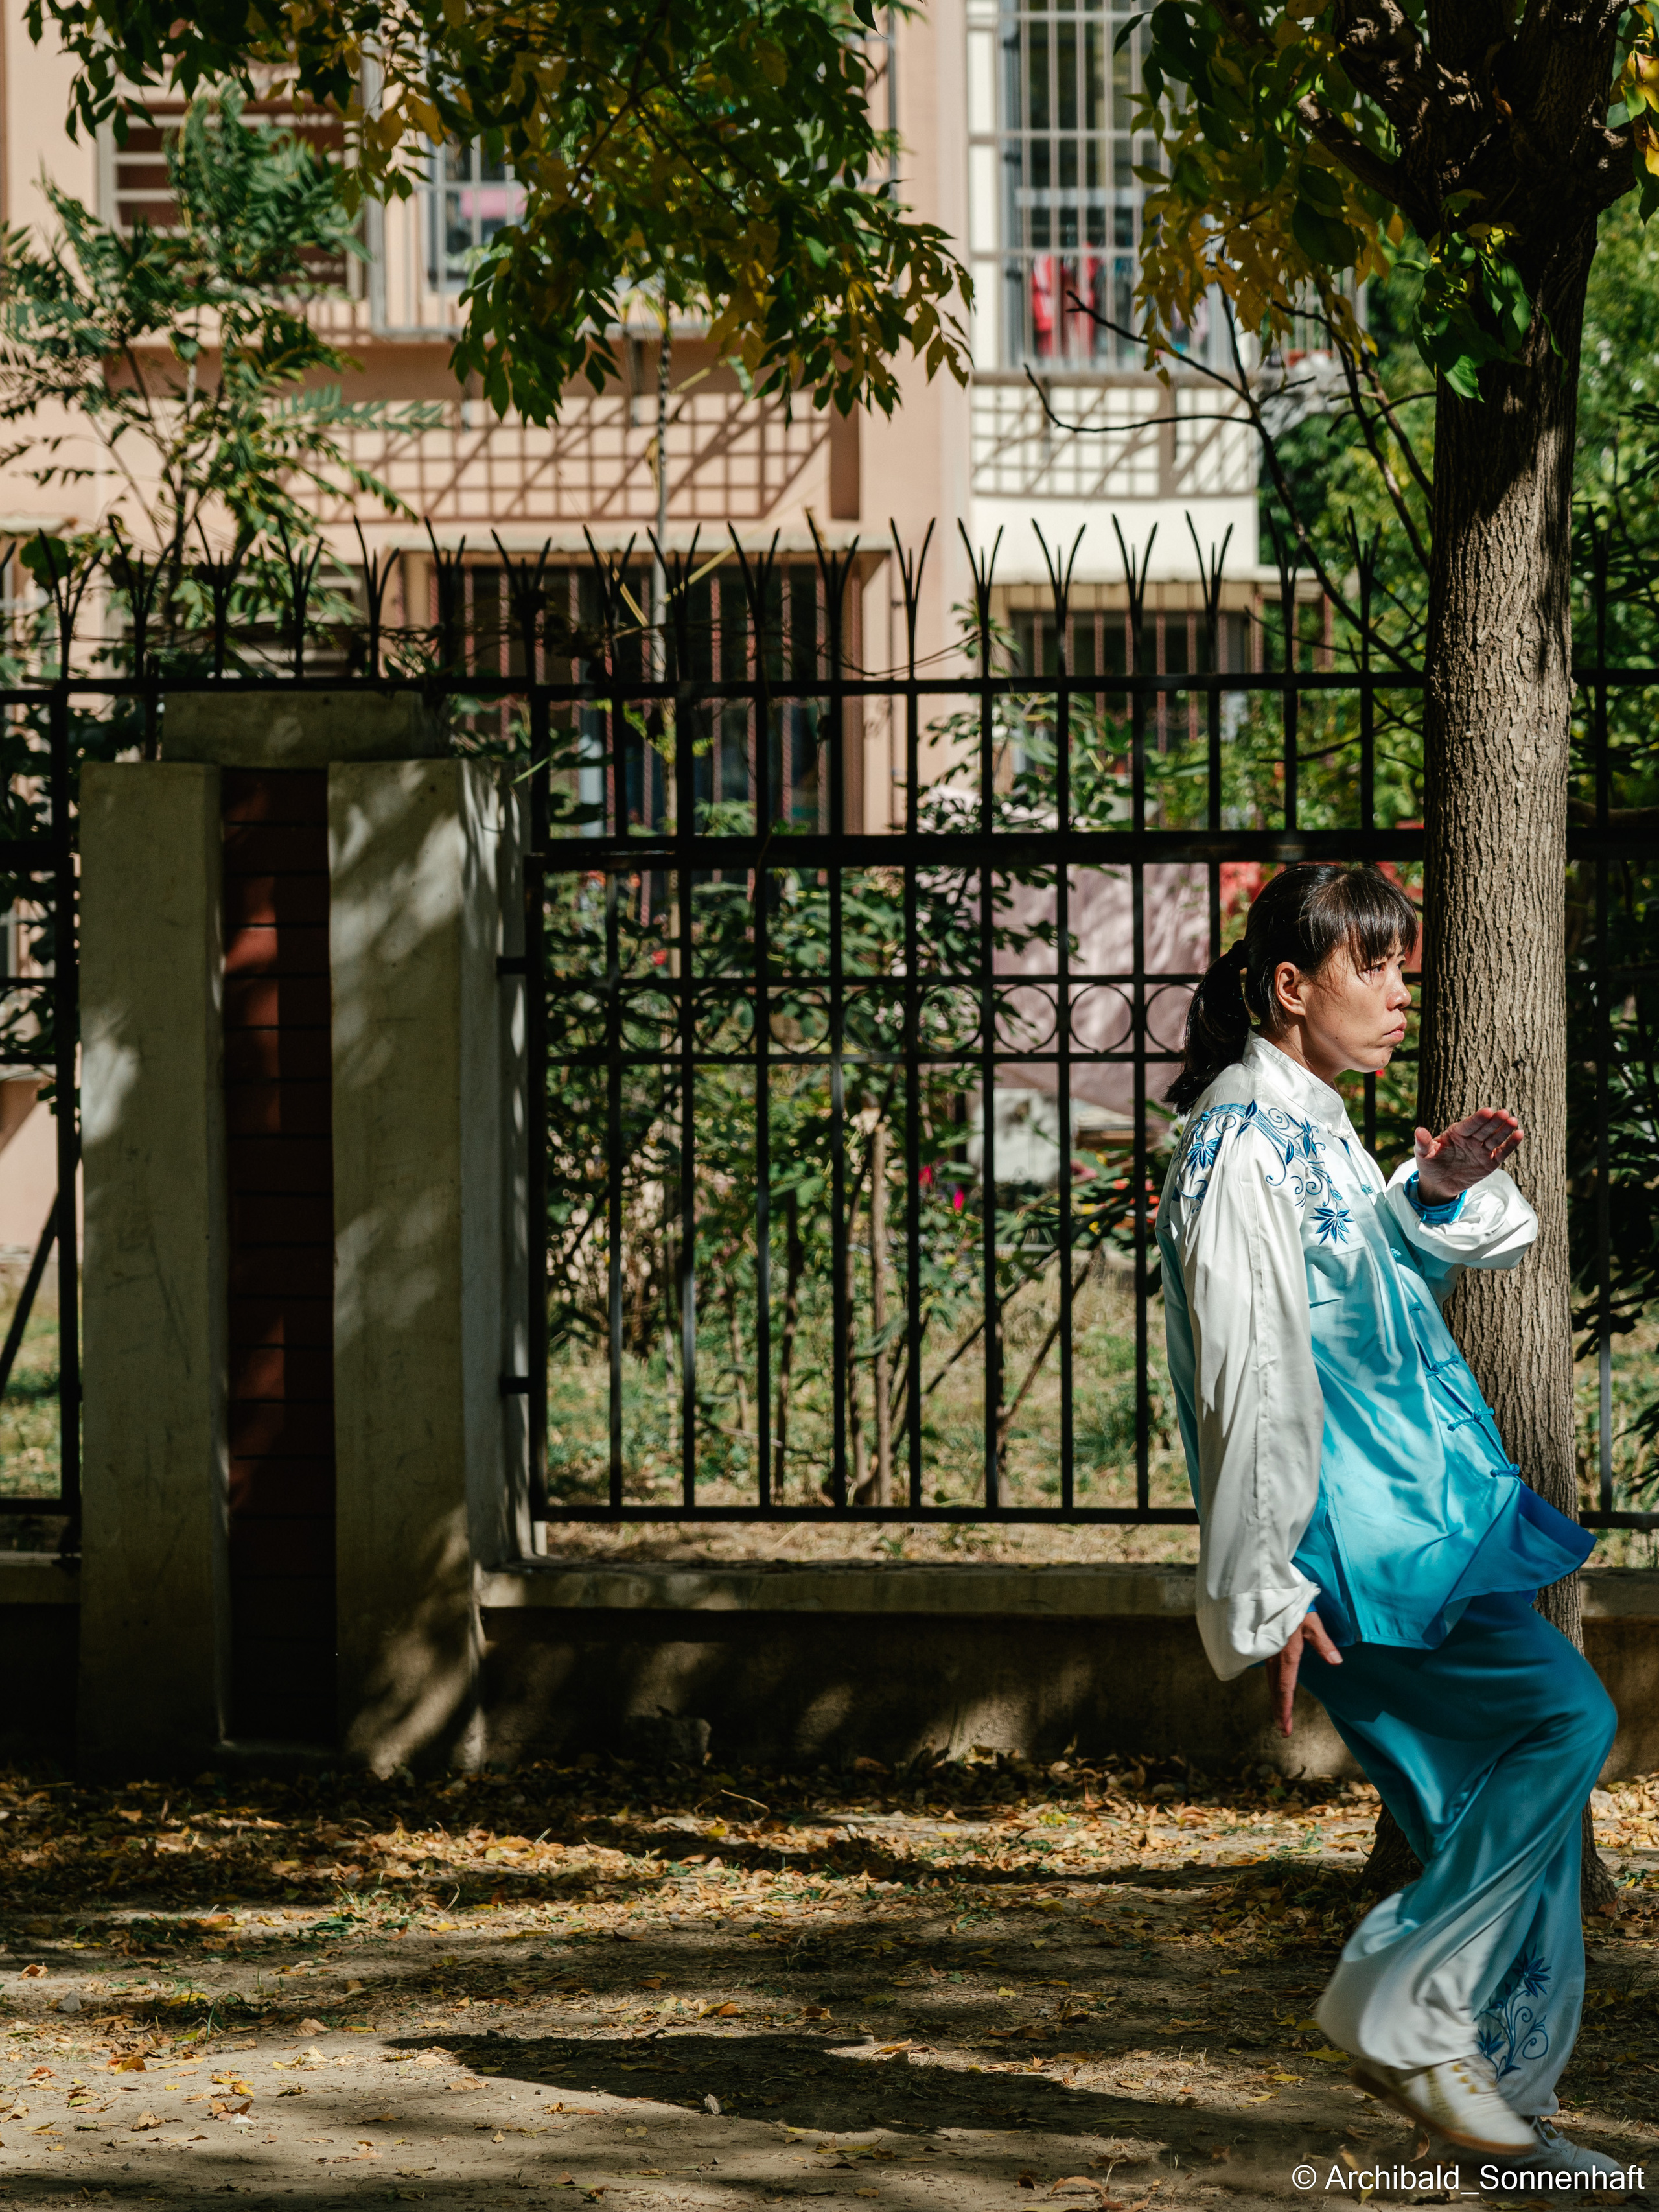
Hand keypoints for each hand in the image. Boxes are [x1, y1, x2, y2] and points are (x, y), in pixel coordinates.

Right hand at [1265, 1612, 1342, 1737]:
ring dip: (1275, 1697)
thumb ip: (1323, 1642)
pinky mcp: (1263, 1642)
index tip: (1285, 1729)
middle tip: (1283, 1729)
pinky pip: (1267, 1668)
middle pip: (1275, 1688)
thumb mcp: (1311, 1620)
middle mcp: (1273, 1655)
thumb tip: (1336, 1662)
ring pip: (1270, 1679)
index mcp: (1286, 1654)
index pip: (1285, 1688)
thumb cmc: (1291, 1601)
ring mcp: (1266, 1649)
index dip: (1285, 1710)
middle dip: (1280, 1709)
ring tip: (1280, 1712)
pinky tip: (1275, 1684)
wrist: (1265, 1585)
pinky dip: (1272, 1682)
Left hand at [1413, 1108, 1523, 1206]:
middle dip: (1494, 1121)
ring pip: (1494, 1138)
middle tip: (1504, 1113)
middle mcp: (1471, 1139)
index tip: (1487, 1111)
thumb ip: (1423, 1143)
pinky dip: (1510, 1145)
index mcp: (1456, 1133)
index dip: (1478, 1119)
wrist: (1438, 1183)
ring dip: (1504, 1130)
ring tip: (1513, 1121)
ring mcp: (1481, 1150)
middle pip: (1484, 1129)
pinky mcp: (1489, 1162)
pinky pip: (1501, 1153)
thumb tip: (1418, 1131)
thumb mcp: (1423, 1154)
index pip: (1469, 1124)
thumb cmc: (1430, 1163)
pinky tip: (1519, 1135)